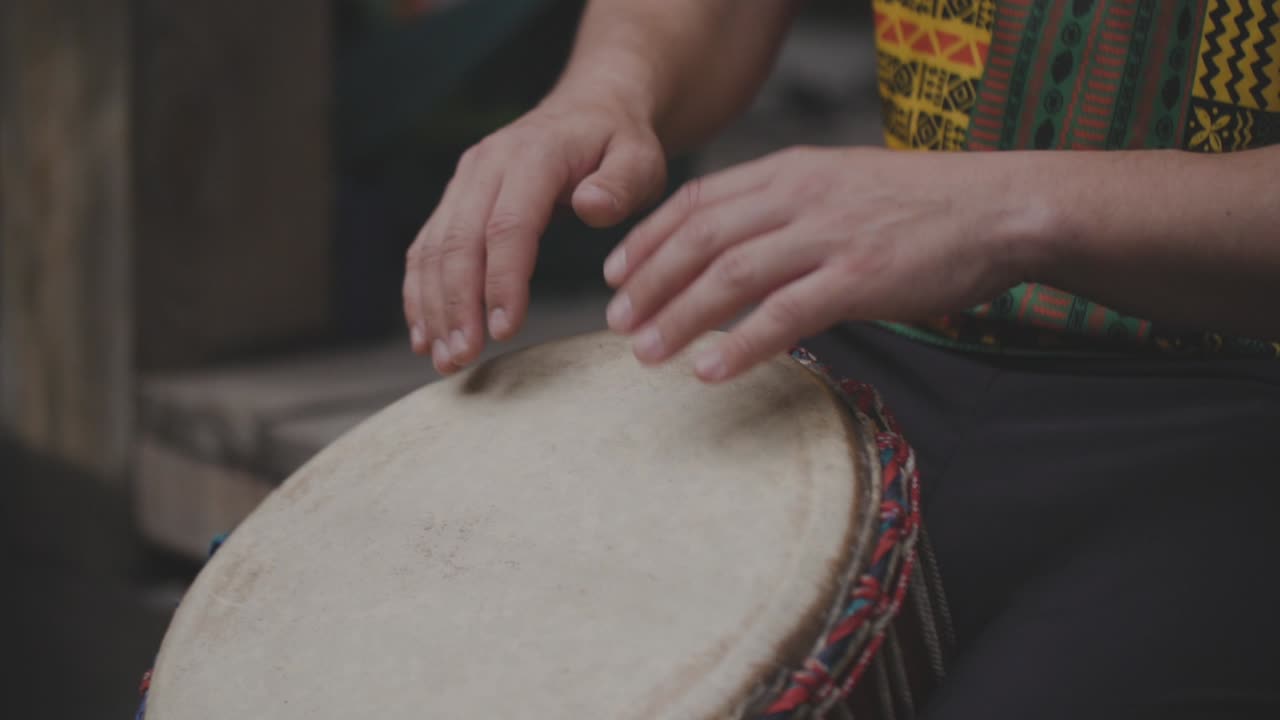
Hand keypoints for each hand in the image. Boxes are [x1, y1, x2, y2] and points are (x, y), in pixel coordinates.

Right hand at [404, 91, 667, 372]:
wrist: (590, 108)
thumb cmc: (619, 142)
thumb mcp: (640, 157)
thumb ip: (622, 183)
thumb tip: (590, 206)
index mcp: (534, 155)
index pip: (508, 225)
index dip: (502, 280)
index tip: (504, 329)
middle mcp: (487, 165)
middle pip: (459, 241)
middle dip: (456, 305)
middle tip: (462, 358)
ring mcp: (465, 180)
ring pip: (434, 248)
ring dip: (434, 306)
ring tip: (444, 358)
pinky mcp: (456, 198)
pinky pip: (427, 247)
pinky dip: (421, 291)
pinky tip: (426, 333)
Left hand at [603, 146, 1045, 381]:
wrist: (998, 207)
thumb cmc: (917, 206)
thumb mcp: (838, 186)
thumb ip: (782, 212)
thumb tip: (728, 258)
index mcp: (789, 171)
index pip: (697, 201)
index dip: (647, 240)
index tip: (615, 275)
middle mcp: (799, 196)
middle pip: (701, 239)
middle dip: (649, 283)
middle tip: (617, 323)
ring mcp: (829, 236)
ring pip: (731, 275)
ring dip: (680, 316)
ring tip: (645, 353)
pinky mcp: (860, 277)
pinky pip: (785, 314)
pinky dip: (741, 344)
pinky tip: (709, 370)